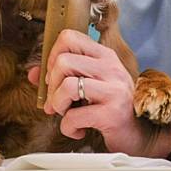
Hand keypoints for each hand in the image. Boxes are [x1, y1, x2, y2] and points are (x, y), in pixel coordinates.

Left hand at [28, 29, 170, 156]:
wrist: (138, 133)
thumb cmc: (111, 107)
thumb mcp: (89, 85)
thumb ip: (62, 76)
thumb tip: (32, 73)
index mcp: (104, 56)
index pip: (69, 36)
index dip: (52, 56)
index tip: (54, 77)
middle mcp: (111, 68)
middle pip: (63, 60)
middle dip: (51, 85)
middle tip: (57, 101)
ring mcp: (113, 89)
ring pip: (67, 85)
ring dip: (58, 104)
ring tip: (67, 113)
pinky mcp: (111, 113)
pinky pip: (74, 116)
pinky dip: (68, 128)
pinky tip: (78, 130)